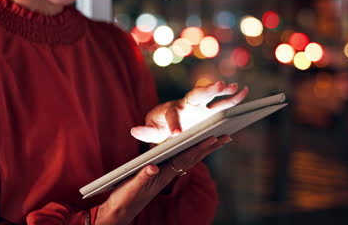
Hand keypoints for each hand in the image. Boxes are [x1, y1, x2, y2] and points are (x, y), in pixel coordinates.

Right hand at [95, 135, 231, 224]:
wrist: (120, 211)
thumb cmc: (124, 199)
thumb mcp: (131, 187)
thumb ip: (142, 177)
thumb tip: (153, 166)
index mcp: (162, 175)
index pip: (185, 159)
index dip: (199, 148)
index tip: (213, 137)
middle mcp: (167, 174)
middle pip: (192, 158)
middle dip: (209, 147)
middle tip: (227, 136)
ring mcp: (165, 174)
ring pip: (188, 159)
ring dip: (204, 150)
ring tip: (218, 140)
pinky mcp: (160, 174)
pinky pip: (180, 161)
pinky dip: (191, 153)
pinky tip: (196, 149)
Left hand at [131, 81, 248, 142]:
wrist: (167, 120)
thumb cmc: (159, 126)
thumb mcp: (151, 131)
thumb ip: (144, 132)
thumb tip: (133, 130)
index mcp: (171, 110)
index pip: (172, 116)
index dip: (174, 125)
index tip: (177, 134)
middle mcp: (187, 104)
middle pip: (196, 95)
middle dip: (207, 90)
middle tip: (218, 86)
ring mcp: (200, 106)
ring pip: (212, 96)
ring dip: (222, 91)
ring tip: (233, 86)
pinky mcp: (210, 111)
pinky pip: (223, 103)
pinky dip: (233, 97)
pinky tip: (244, 91)